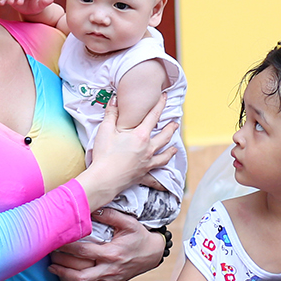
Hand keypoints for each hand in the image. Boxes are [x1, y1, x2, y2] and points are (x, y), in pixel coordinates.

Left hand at [50, 208, 164, 280]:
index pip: (83, 251)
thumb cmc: (139, 236)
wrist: (153, 254)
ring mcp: (110, 280)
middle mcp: (110, 269)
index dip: (66, 246)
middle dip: (61, 265)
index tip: (53, 240)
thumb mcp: (128, 222)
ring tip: (52, 269)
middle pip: (80, 274)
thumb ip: (109, 215)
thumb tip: (90, 208)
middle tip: (48, 255)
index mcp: (112, 253)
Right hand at [78, 92, 177, 209]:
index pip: (153, 116)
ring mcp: (147, 162)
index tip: (166, 97)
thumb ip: (111, 114)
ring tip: (175, 147)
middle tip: (176, 123)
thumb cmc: (105, 154)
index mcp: (140, 135)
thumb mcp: (105, 130)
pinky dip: (161, 181)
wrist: (104, 179)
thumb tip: (114, 100)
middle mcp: (148, 148)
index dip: (160, 105)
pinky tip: (165, 184)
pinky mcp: (143, 175)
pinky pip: (156, 178)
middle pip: (164, 136)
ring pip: (164, 155)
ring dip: (171, 150)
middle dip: (171, 128)